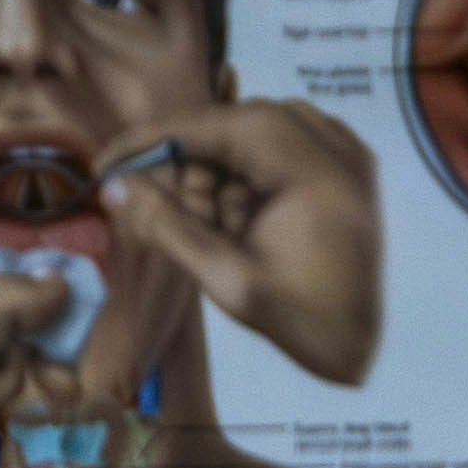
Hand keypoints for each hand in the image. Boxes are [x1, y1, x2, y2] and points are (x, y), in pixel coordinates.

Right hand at [96, 94, 385, 385]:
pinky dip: (249, 175)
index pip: (219, 124)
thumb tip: (114, 187)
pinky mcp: (345, 163)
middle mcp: (336, 144)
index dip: (157, 137)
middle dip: (193, 163)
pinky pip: (283, 145)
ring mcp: (346, 150)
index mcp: (314, 169)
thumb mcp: (225, 278)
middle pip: (238, 123)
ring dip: (220, 172)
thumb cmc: (295, 318)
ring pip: (257, 132)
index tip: (109, 159)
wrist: (358, 343)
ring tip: (216, 226)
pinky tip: (241, 218)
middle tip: (164, 208)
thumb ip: (168, 227)